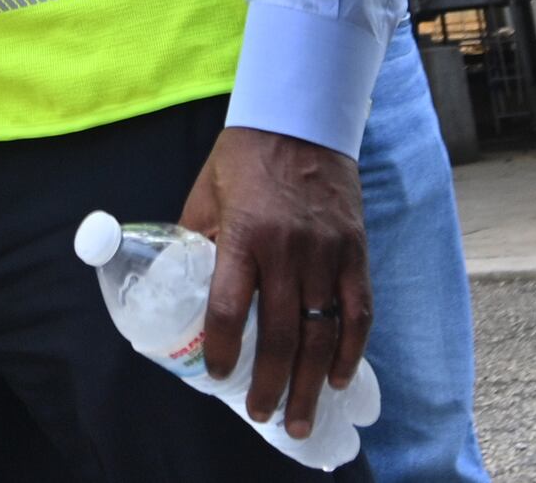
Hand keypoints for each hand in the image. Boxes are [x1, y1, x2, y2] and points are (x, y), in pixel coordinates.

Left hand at [177, 124, 369, 438]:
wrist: (301, 119)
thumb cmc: (245, 156)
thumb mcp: (206, 193)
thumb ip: (196, 238)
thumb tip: (179, 282)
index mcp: (244, 235)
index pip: (229, 307)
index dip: (222, 349)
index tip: (217, 375)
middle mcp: (287, 250)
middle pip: (279, 333)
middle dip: (270, 383)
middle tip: (263, 414)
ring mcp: (326, 253)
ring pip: (320, 332)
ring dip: (310, 382)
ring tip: (299, 416)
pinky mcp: (354, 251)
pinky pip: (357, 310)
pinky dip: (350, 349)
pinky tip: (336, 376)